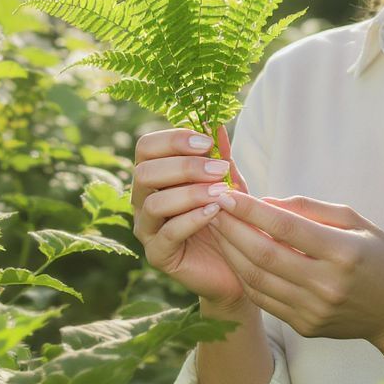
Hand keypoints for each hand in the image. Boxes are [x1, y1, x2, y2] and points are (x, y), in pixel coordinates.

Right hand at [131, 123, 250, 309]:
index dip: (174, 139)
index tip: (207, 142)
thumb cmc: (230, 215)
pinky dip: (191, 219)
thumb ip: (221, 156)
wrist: (241, 261)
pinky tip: (214, 212)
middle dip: (183, 166)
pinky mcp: (158, 255)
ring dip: (189, 193)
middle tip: (217, 169)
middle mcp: (143, 199)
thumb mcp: (229, 181)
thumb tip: (215, 122)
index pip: (146, 147)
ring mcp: (147, 228)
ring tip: (219, 192)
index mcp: (155, 175)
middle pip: (144, 172)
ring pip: (153, 203)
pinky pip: (167, 234)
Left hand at [207, 191, 383, 345]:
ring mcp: (314, 310)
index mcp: (343, 252)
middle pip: (265, 254)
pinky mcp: (305, 326)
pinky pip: (264, 299)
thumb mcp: (355, 220)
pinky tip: (234, 256)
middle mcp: (327, 284)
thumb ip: (311, 209)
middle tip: (211, 208)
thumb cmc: (378, 256)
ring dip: (231, 252)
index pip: (286, 228)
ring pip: (258, 280)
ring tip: (217, 230)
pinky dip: (245, 276)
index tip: (227, 194)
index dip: (252, 210)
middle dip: (233, 229)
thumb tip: (267, 201)